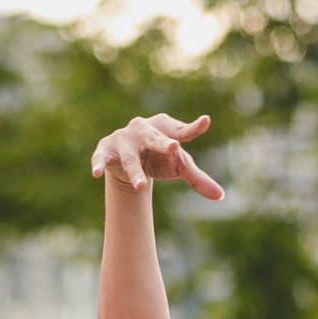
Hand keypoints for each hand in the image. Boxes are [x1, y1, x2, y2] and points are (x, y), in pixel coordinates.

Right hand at [91, 114, 223, 199]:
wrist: (128, 158)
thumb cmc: (159, 157)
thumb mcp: (179, 166)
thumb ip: (198, 179)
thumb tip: (221, 196)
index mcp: (166, 129)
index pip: (181, 130)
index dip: (193, 128)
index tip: (205, 122)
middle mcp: (144, 129)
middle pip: (155, 137)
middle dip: (163, 143)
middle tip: (175, 148)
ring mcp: (124, 139)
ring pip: (131, 157)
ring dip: (136, 171)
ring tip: (143, 187)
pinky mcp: (106, 149)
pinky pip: (102, 157)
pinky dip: (99, 164)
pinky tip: (96, 173)